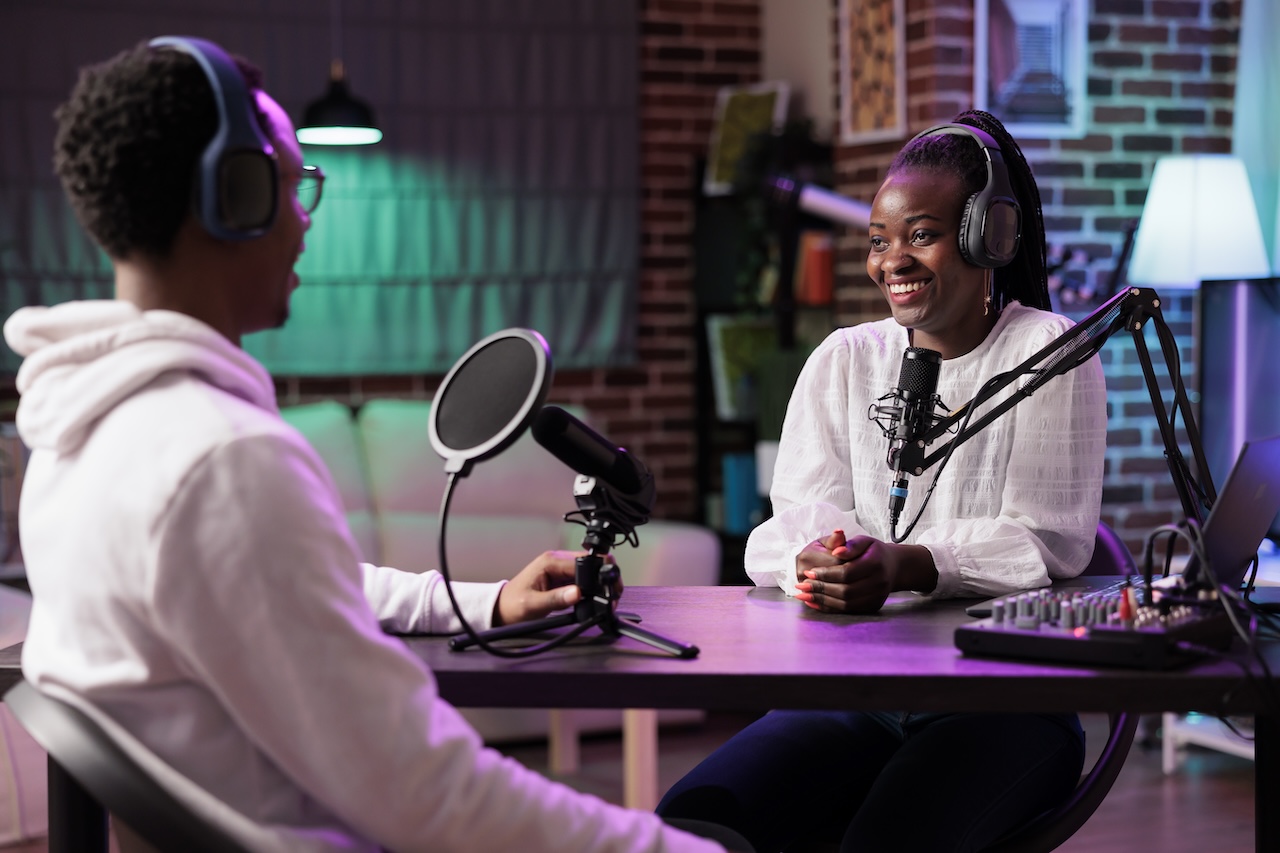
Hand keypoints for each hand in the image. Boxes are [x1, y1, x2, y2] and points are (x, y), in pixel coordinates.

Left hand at [492, 550, 621, 626]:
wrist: (501, 610)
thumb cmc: (512, 605)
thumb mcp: (532, 605)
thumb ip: (555, 599)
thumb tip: (577, 593)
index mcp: (550, 561)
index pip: (583, 562)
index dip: (598, 574)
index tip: (608, 589)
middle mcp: (557, 561)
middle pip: (591, 563)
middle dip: (603, 577)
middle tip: (612, 595)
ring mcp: (561, 570)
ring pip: (590, 572)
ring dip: (599, 584)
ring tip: (606, 600)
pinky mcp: (562, 579)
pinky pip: (583, 581)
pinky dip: (592, 590)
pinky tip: (594, 600)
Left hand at [794, 536, 935, 613]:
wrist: (893, 567)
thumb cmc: (873, 551)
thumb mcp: (863, 540)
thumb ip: (849, 544)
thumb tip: (835, 551)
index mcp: (876, 563)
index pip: (846, 572)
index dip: (826, 573)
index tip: (808, 572)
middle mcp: (879, 582)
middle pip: (845, 590)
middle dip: (821, 589)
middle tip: (801, 586)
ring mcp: (877, 597)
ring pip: (846, 603)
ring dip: (822, 601)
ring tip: (804, 596)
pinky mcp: (872, 606)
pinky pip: (848, 610)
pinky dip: (830, 608)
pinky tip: (815, 603)